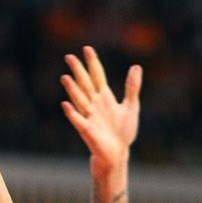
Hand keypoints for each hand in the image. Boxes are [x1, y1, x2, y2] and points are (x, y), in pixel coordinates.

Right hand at [61, 47, 142, 170]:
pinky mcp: (87, 131)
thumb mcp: (131, 107)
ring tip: (65, 77)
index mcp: (104, 97)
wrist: (118, 154)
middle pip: (85, 84)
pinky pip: (78, 121)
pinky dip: (72, 113)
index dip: (92, 62)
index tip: (87, 49)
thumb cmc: (123, 132)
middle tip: (69, 57)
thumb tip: (136, 67)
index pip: (97, 75)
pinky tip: (65, 105)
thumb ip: (132, 87)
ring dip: (72, 90)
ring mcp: (89, 116)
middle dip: (78, 71)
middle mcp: (94, 104)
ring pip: (79, 99)